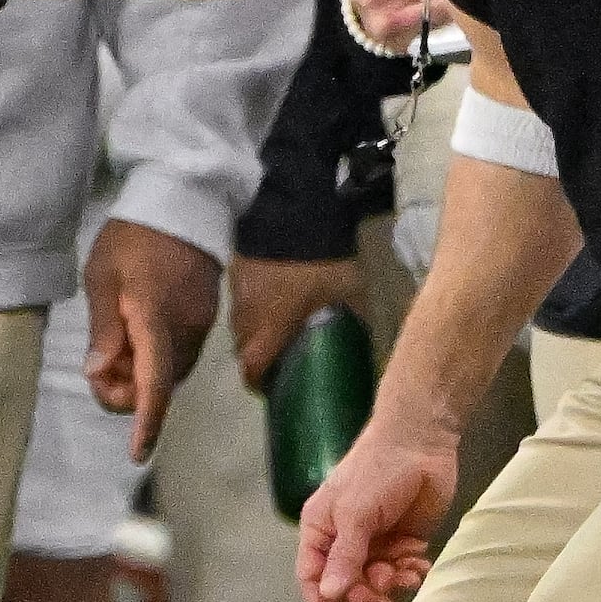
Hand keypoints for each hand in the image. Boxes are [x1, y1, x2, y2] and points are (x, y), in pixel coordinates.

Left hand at [83, 218, 220, 460]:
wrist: (182, 201)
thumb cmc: (132, 237)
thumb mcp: (101, 276)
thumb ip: (103, 328)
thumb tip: (99, 372)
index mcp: (154, 317)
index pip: (154, 381)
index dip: (146, 420)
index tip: (137, 453)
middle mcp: (185, 329)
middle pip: (160, 384)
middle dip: (127, 393)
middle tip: (97, 371)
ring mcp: (201, 325)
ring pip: (170, 372)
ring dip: (140, 377)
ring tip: (111, 350)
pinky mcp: (206, 318)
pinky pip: (178, 355)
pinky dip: (155, 361)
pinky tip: (133, 340)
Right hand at [230, 255, 367, 392]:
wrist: (295, 213)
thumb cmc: (322, 265)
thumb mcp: (349, 298)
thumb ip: (350, 326)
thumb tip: (363, 349)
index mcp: (270, 327)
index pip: (252, 367)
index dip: (260, 383)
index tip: (274, 388)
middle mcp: (247, 315)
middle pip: (243, 348)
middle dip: (259, 357)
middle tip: (282, 357)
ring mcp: (238, 292)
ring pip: (241, 324)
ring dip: (256, 332)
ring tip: (278, 327)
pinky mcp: (237, 270)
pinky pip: (242, 300)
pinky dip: (255, 307)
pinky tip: (274, 298)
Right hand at [296, 419, 456, 601]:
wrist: (421, 443)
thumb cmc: (377, 470)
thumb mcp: (355, 514)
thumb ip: (344, 556)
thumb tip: (329, 594)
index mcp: (321, 530)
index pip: (312, 577)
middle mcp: (345, 541)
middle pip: (347, 587)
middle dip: (365, 596)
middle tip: (385, 596)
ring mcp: (375, 543)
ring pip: (377, 584)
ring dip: (392, 585)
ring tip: (407, 571)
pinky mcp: (403, 543)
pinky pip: (403, 573)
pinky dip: (411, 575)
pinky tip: (420, 564)